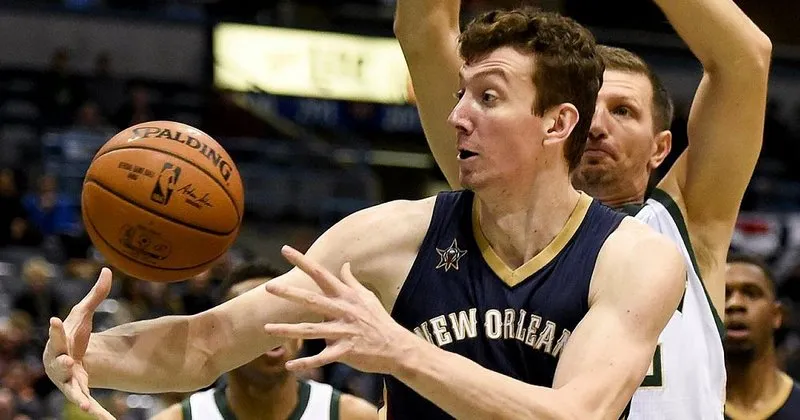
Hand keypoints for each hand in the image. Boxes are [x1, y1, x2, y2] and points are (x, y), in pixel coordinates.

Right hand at [43, 267, 115, 419]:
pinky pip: (88, 403)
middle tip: (68, 362)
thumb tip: (107, 269)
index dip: (55, 329)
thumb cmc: (75, 334)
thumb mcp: (84, 315)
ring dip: (79, 398)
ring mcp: (67, 381)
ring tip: (86, 407)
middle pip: (59, 364)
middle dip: (61, 364)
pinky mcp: (79, 392)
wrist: (73, 357)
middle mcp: (59, 364)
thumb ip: (96, 295)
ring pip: (72, 390)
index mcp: (59, 343)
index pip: (56, 335)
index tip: (55, 320)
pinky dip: (96, 412)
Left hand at [263, 246, 412, 373]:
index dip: (303, 261)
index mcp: (346, 296)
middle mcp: (343, 311)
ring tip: (266, 328)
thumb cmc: (379, 321)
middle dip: (289, 293)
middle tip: (268, 287)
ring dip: (287, 330)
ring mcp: (344, 332)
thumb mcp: (367, 297)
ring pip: (311, 330)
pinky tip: (290, 365)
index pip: (321, 274)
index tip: (285, 250)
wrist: (397, 347)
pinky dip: (305, 363)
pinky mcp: (345, 352)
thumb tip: (344, 264)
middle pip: (312, 301)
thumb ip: (352, 281)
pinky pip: (322, 358)